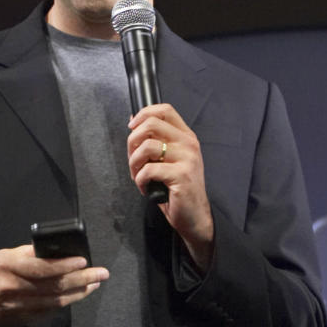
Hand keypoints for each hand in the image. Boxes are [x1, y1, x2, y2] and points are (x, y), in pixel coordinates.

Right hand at [0, 244, 107, 326]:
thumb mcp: (4, 255)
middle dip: (81, 279)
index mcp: (7, 267)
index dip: (63, 265)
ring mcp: (17, 307)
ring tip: (95, 283)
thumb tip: (56, 250)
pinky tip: (78, 295)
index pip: (41, 268)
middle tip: (101, 273)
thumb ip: (28, 254)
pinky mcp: (21, 319)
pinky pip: (48, 311)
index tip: (83, 261)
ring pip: (54, 301)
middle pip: (53, 286)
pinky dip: (66, 303)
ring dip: (79, 292)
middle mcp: (13, 288)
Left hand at [126, 103, 213, 270]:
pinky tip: (145, 187)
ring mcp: (187, 159)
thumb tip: (134, 121)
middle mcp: (189, 144)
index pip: (165, 110)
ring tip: (137, 175)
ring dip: (134, 163)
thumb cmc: (178, 189)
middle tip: (133, 158)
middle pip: (152, 124)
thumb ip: (155, 141)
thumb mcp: (168, 159)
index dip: (144, 114)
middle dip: (132, 141)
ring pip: (147, 147)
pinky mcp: (182, 175)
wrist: (194, 216)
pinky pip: (148, 170)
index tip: (132, 128)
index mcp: (186, 137)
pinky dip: (140, 180)